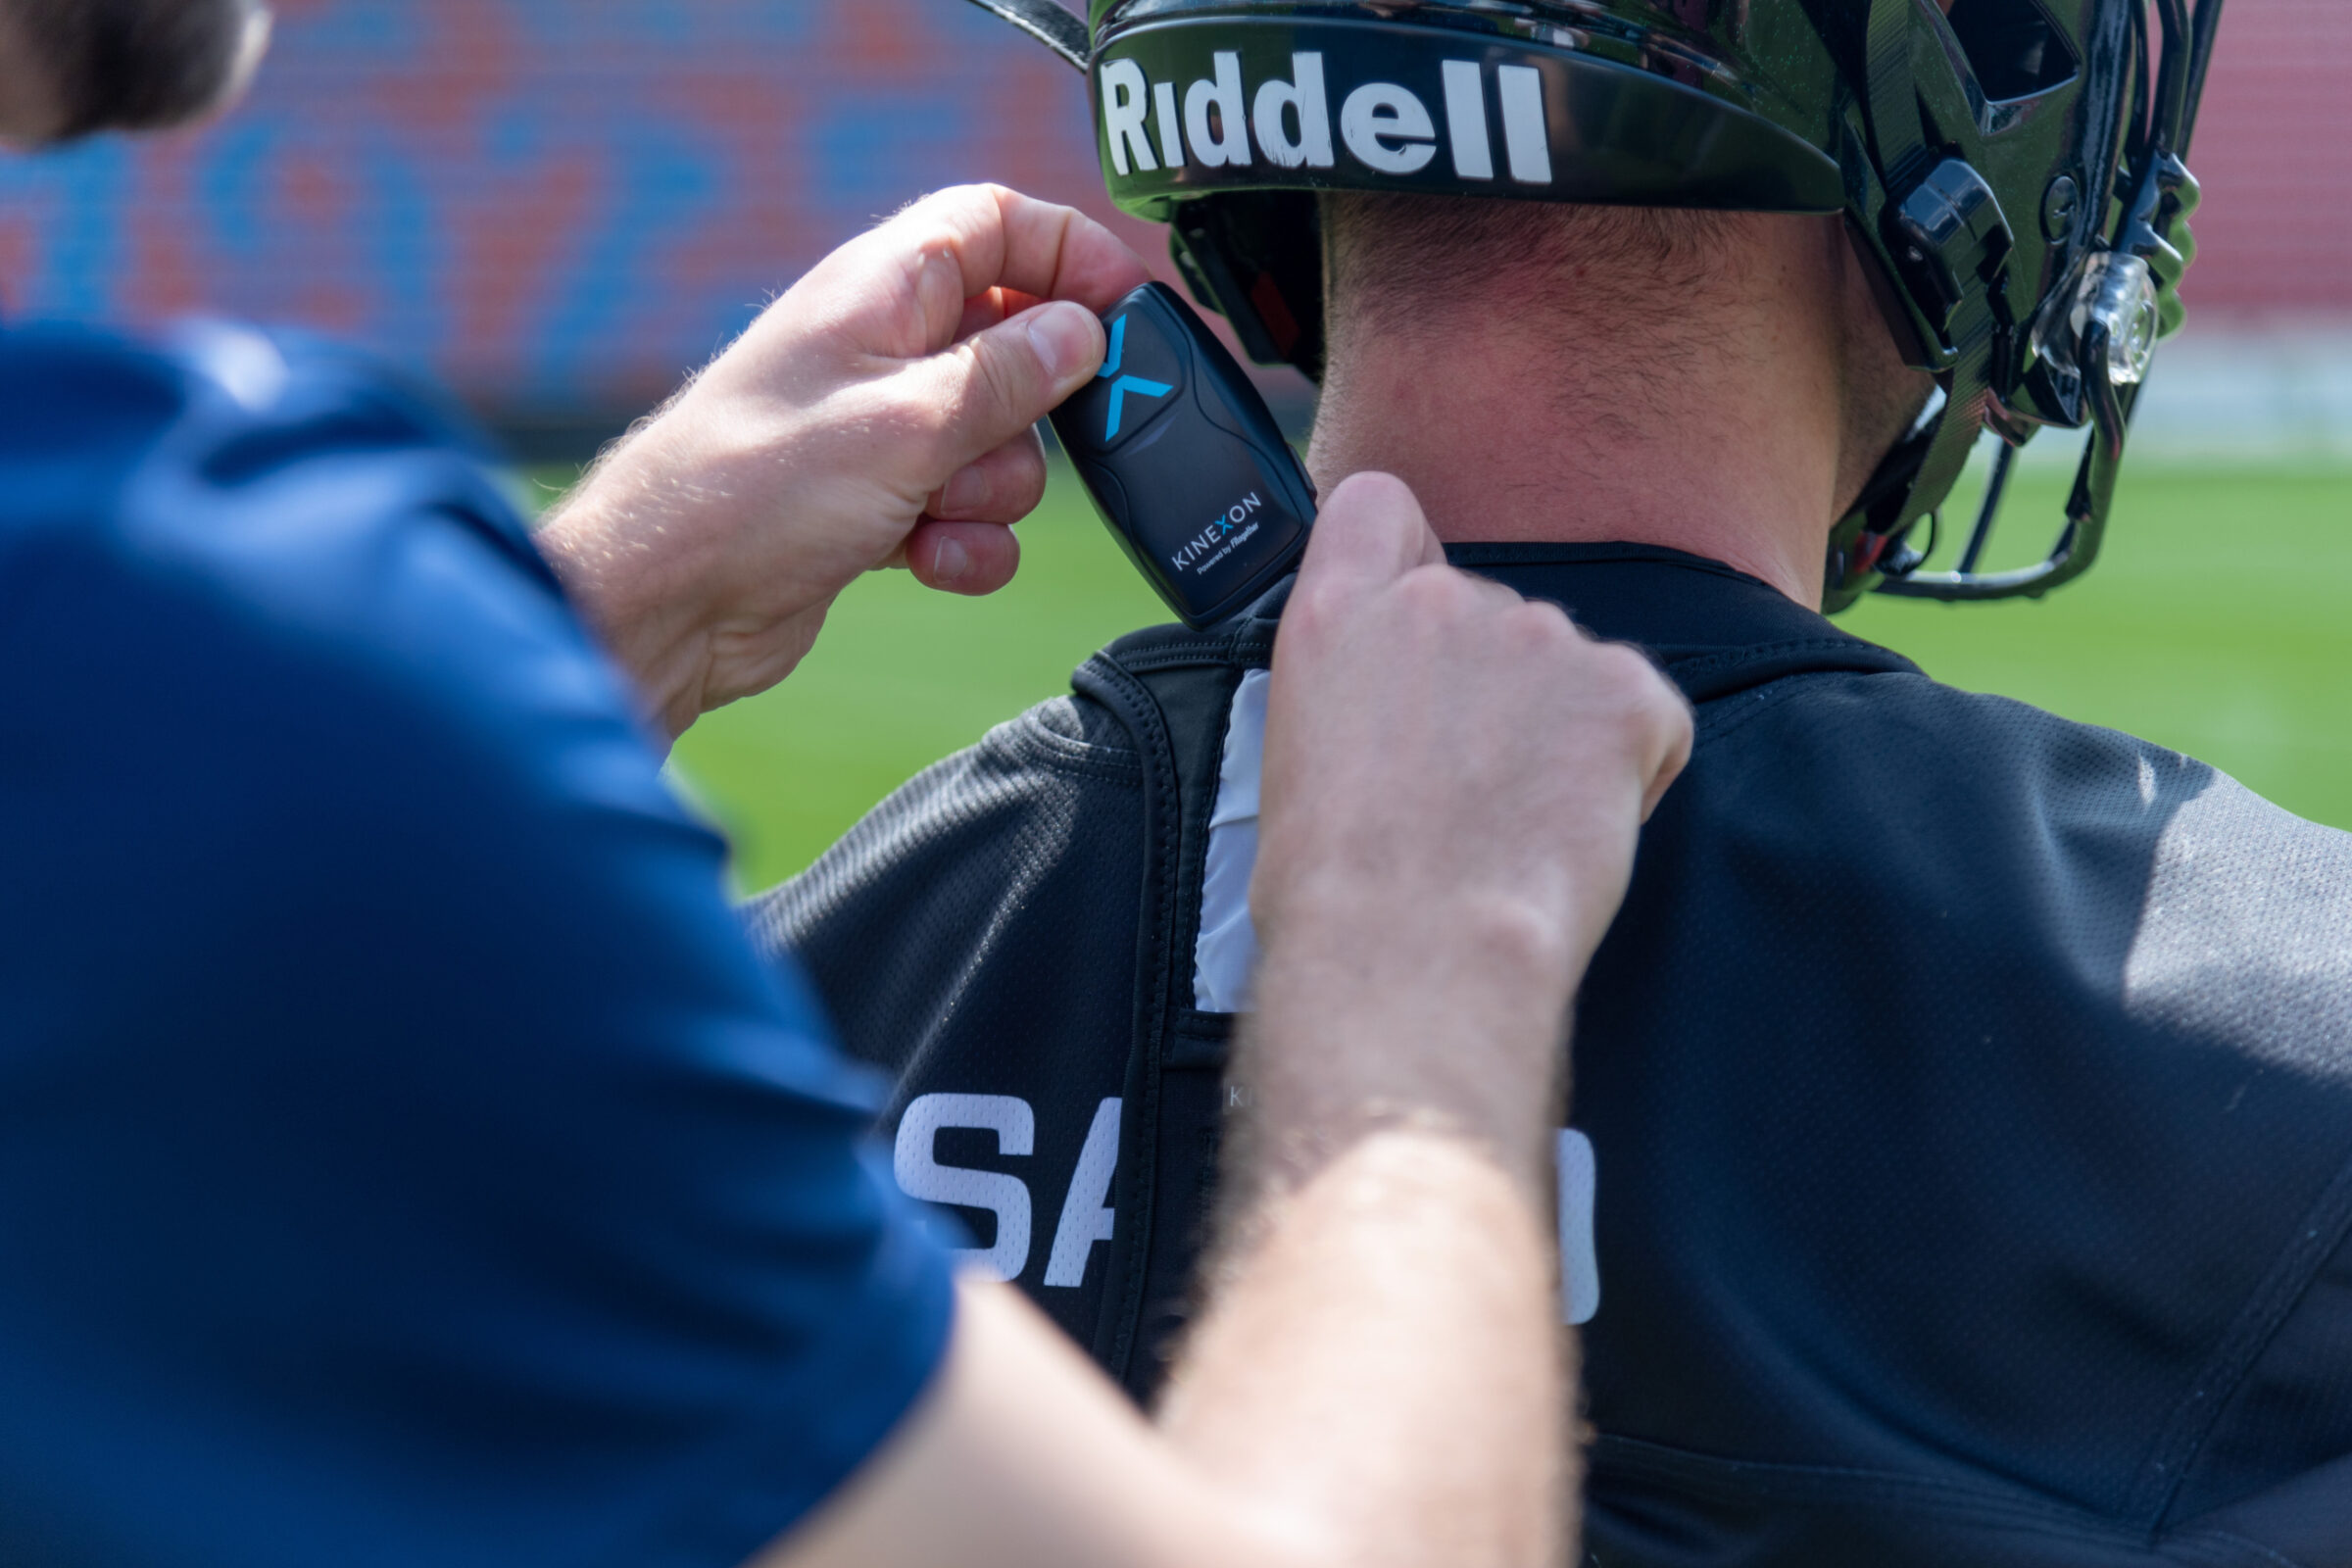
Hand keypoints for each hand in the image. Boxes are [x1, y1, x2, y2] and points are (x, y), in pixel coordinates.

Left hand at [537, 184, 1151, 737]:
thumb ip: (1008, 375)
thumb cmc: (752, 490)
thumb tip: (1084, 332)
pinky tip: (925, 561)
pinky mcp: (879, 507)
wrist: (667, 602)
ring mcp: (881, 431)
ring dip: (991, 491)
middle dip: (1032, 409)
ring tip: (932, 510)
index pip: (997, 224)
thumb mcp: (907, 422)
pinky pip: (968, 514)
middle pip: (1016, 345)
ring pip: (1001, 445)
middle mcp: (883, 349)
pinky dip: (964, 543)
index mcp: (881, 289)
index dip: (1069, 252)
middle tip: (1009, 438)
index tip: (1126, 306)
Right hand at [1246, 472, 1691, 1185]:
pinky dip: (1630, 771)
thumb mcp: (1293, 759)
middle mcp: (1439, 601)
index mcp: (1337, 614)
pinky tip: (1572, 832)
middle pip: (1488, 613)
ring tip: (1516, 827)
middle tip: (1470, 790)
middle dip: (1493, 688)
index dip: (1403, 559)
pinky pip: (1647, 718)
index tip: (1413, 628)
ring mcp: (1540, 637)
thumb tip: (1387, 719)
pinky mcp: (1626, 691)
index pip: (1378, 509)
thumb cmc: (1339, 897)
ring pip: (1569, 671)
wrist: (1415, 955)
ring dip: (1558, 733)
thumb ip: (1348, 692)